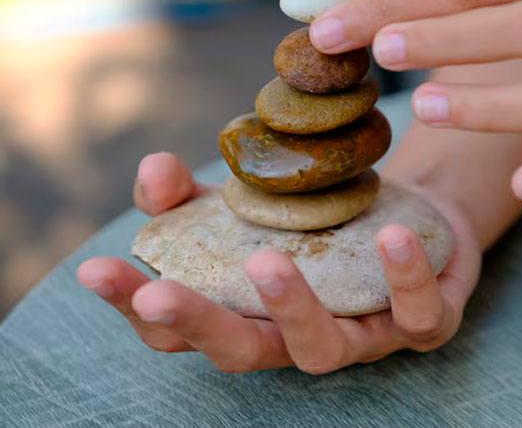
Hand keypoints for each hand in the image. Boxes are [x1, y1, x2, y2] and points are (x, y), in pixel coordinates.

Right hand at [77, 152, 479, 373]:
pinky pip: (419, 316)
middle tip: (160, 295)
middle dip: (198, 325)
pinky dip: (403, 280)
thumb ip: (194, 193)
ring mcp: (364, 336)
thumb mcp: (253, 201)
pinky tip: (390, 237)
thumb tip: (154, 169)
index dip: (135, 308)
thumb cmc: (320, 221)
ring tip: (267, 262)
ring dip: (291, 308)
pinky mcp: (424, 322)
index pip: (182, 330)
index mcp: (251, 314)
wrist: (416, 217)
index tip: (97, 270)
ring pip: (322, 349)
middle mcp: (299, 337)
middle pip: (242, 352)